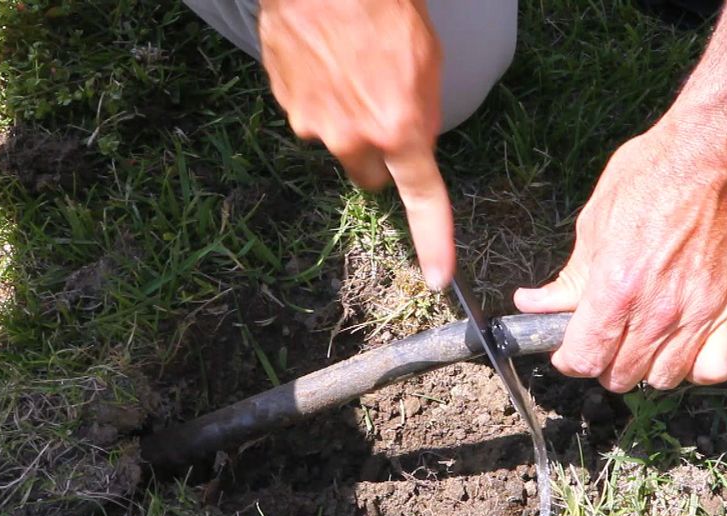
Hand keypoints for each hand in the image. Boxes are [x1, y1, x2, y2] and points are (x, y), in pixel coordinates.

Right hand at [259, 0, 454, 287]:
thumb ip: (426, 112)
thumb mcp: (428, 59)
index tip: (438, 276)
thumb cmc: (384, 5)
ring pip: (339, 141)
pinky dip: (321, 96)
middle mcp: (353, 138)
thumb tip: (417, 142)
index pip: (423, 200)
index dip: (435, 242)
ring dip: (348, 120)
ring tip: (353, 67)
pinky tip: (328, 59)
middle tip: (386, 109)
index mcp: (399, 128)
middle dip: (380, 154)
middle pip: (371, 175)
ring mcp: (314, 124)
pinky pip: (311, 115)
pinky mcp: (287, 105)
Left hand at [514, 115, 726, 391]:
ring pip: (662, 379)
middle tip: (605, 338)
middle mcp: (656, 310)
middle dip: (603, 362)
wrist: (711, 156)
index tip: (570, 349)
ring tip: (642, 339)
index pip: (584, 358)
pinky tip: (683, 345)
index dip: (570, 359)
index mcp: (615, 288)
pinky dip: (696, 367)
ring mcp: (698, 314)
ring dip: (646, 366)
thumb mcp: (593, 223)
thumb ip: (566, 278)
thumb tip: (531, 304)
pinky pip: (713, 371)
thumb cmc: (650, 179)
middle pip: (619, 376)